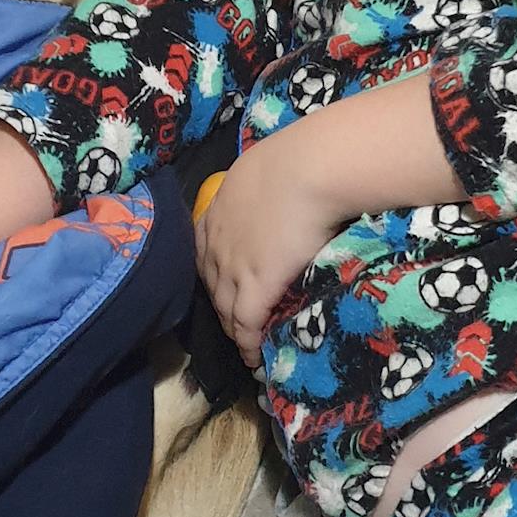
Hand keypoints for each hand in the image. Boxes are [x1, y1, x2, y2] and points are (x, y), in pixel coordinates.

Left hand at [195, 134, 342, 367]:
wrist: (311, 169)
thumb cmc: (300, 158)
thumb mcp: (267, 165)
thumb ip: (263, 185)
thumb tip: (279, 187)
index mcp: (220, 208)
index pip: (205, 248)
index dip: (213, 269)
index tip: (224, 282)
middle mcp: (217, 240)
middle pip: (211, 282)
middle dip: (221, 304)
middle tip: (234, 321)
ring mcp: (233, 266)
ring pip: (225, 308)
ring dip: (233, 328)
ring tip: (244, 344)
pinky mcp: (255, 287)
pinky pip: (245, 324)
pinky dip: (248, 344)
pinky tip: (254, 358)